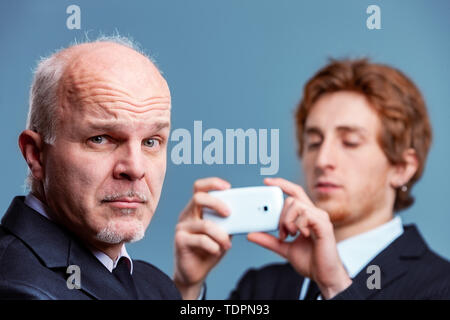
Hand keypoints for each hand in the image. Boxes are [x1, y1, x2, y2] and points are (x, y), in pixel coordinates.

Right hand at [173, 177, 231, 299]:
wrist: (195, 272)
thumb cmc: (210, 250)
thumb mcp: (223, 233)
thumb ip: (228, 222)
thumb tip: (243, 213)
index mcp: (197, 209)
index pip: (200, 187)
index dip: (213, 183)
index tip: (228, 187)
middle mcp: (187, 214)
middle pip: (198, 197)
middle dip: (217, 203)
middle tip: (229, 213)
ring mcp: (182, 227)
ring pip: (204, 223)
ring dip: (220, 234)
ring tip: (227, 244)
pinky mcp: (180, 240)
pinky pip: (201, 240)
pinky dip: (213, 246)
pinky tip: (216, 251)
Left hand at [247, 177, 351, 298]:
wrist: (324, 276)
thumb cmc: (310, 261)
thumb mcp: (284, 248)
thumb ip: (269, 240)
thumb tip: (251, 234)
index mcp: (306, 216)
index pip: (294, 193)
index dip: (281, 184)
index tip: (267, 182)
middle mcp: (315, 214)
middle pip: (291, 199)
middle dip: (280, 215)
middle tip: (282, 232)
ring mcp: (321, 218)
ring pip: (296, 205)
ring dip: (287, 220)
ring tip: (290, 235)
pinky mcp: (324, 226)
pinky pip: (306, 215)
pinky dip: (298, 225)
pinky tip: (301, 235)